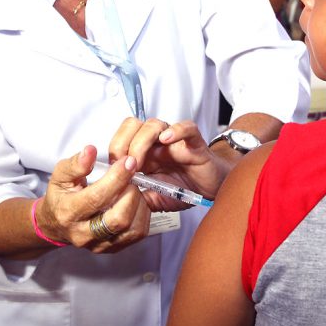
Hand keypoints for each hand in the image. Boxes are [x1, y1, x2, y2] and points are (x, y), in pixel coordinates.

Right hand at [37, 145, 152, 252]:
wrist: (56, 224)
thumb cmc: (61, 196)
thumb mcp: (60, 176)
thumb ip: (75, 164)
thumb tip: (91, 151)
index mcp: (68, 212)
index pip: (97, 198)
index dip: (117, 178)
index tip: (129, 161)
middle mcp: (83, 233)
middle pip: (118, 219)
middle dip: (131, 194)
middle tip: (132, 178)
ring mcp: (99, 244)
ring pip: (132, 229)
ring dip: (140, 205)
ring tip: (133, 190)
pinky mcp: (112, 248)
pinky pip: (138, 234)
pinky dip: (143, 215)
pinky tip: (135, 202)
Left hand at [108, 118, 227, 210]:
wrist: (212, 189)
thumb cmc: (184, 190)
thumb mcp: (155, 199)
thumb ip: (138, 198)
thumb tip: (116, 201)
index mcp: (143, 154)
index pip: (120, 139)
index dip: (114, 151)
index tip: (114, 172)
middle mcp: (156, 143)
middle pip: (132, 126)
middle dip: (123, 144)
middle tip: (127, 166)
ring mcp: (174, 141)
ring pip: (153, 124)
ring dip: (142, 141)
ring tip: (142, 162)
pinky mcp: (194, 142)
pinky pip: (186, 128)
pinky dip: (175, 130)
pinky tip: (166, 139)